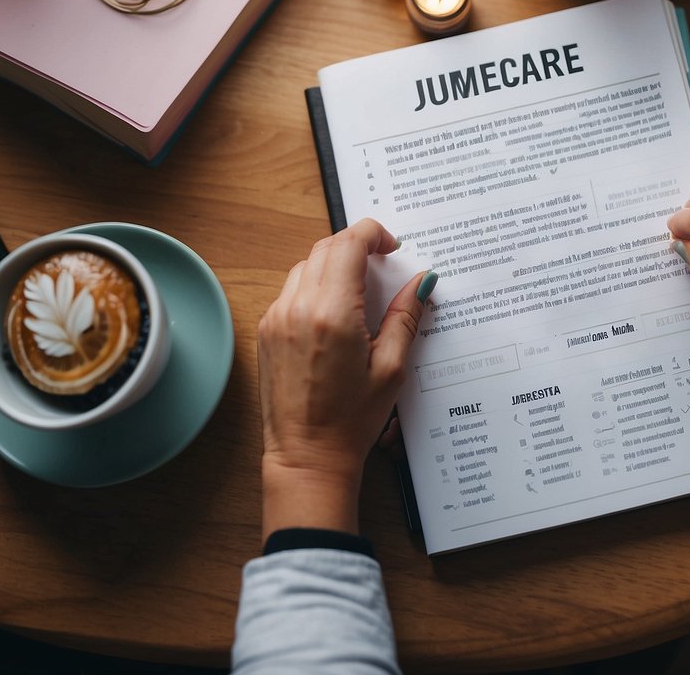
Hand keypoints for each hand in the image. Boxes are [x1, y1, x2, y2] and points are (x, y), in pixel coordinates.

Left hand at [256, 219, 434, 536]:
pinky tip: (336, 311)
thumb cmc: (351, 420)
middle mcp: (298, 308)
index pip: (349, 244)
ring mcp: (276, 318)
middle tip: (382, 264)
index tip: (391, 246)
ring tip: (361, 290)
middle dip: (356, 246)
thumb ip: (406, 317)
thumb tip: (422, 281)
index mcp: (333, 314)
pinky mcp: (266, 331)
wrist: (306, 455)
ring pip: (306, 265)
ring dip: (334, 264)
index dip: (373, 234)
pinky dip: (315, 285)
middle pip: (325, 248)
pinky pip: (291, 289)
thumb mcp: (391, 368)